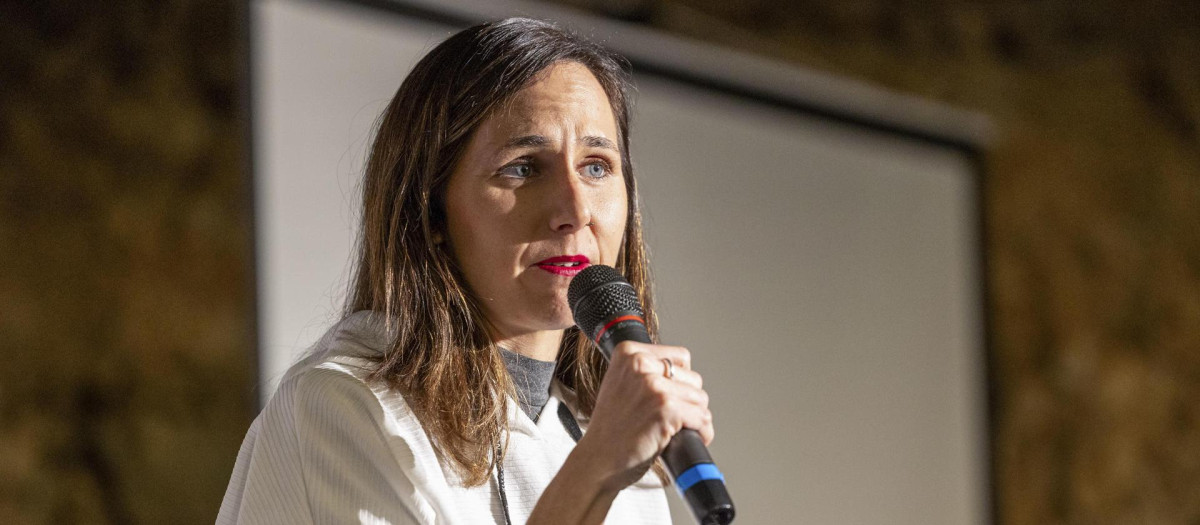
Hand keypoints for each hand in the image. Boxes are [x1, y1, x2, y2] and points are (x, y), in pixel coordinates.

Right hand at [578, 341, 714, 490]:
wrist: (598, 459)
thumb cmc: (610, 429)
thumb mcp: (620, 384)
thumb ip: (645, 371)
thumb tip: (681, 372)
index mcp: (628, 352)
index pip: (681, 356)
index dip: (680, 381)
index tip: (669, 397)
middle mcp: (640, 364)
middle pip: (694, 378)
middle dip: (688, 401)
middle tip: (669, 418)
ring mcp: (653, 386)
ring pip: (701, 399)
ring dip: (695, 419)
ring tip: (674, 429)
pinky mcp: (666, 407)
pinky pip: (702, 418)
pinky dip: (701, 433)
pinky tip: (683, 439)